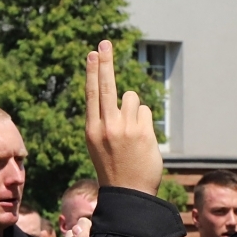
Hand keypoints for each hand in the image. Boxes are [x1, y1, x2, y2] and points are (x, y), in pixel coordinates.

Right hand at [83, 40, 161, 194]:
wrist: (128, 193)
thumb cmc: (114, 166)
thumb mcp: (98, 143)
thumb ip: (104, 119)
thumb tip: (119, 92)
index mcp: (91, 130)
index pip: (92, 94)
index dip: (93, 72)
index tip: (93, 53)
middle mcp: (106, 127)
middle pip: (107, 86)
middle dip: (106, 62)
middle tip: (105, 43)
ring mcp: (125, 129)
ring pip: (131, 98)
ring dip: (132, 109)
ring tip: (130, 133)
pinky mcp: (142, 132)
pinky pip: (144, 111)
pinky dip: (143, 121)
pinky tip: (140, 140)